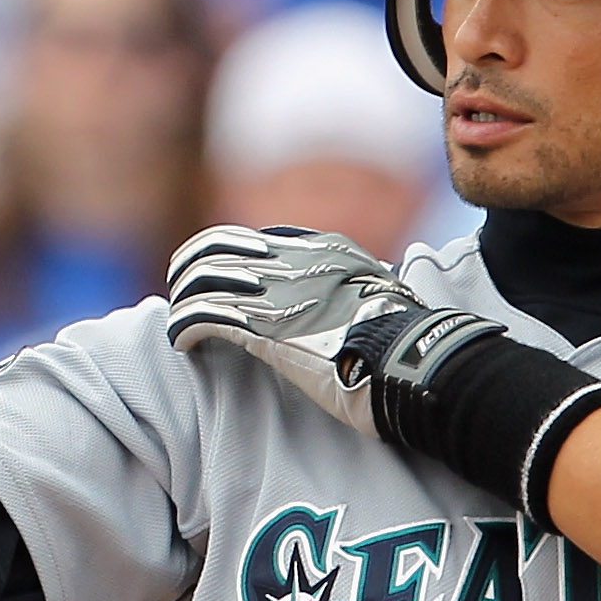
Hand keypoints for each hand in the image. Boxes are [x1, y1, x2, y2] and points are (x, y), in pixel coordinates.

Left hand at [163, 223, 496, 435]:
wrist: (421, 362)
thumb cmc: (410, 341)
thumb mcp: (381, 294)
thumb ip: (352, 285)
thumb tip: (347, 297)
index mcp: (321, 249)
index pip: (249, 238)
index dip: (218, 256)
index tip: (210, 279)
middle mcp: (293, 262)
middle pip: (214, 251)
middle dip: (188, 274)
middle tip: (181, 298)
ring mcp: (277, 293)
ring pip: (201, 281)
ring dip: (182, 303)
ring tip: (179, 325)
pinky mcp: (265, 329)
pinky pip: (204, 317)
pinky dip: (184, 328)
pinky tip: (184, 344)